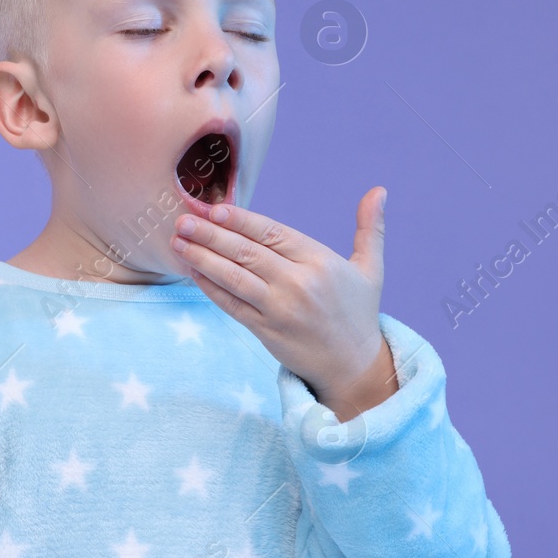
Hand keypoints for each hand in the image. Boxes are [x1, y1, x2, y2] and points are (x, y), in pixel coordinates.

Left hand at [172, 186, 397, 421]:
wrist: (354, 367)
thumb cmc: (359, 314)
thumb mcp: (370, 269)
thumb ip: (369, 228)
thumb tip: (378, 190)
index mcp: (320, 262)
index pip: (272, 233)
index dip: (241, 220)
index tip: (214, 209)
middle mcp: (299, 284)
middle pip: (247, 252)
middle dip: (211, 235)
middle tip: (183, 220)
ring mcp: (279, 309)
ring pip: (234, 277)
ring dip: (202, 258)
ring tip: (178, 242)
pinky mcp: (265, 331)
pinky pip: (231, 305)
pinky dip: (210, 287)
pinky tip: (192, 271)